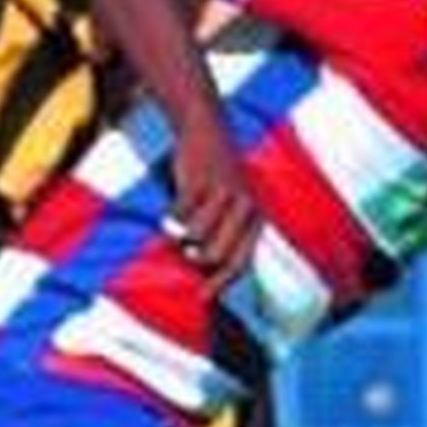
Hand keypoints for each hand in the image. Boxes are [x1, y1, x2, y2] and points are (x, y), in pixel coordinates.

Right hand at [172, 109, 260, 288]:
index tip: (201, 297)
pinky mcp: (201, 181)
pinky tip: (170, 212)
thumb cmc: (215, 178)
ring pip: (197, 236)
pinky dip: (171, 217)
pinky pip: (179, 215)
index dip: (221, 283)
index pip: (241, 262)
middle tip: (184, 254)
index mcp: (256, 217)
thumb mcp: (229, 207)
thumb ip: (223, 237)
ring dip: (181, 237)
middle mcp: (246, 207)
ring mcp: (225, 193)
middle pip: (218, 255)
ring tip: (176, 228)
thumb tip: (204, 274)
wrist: (207, 129)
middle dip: (197, 260)